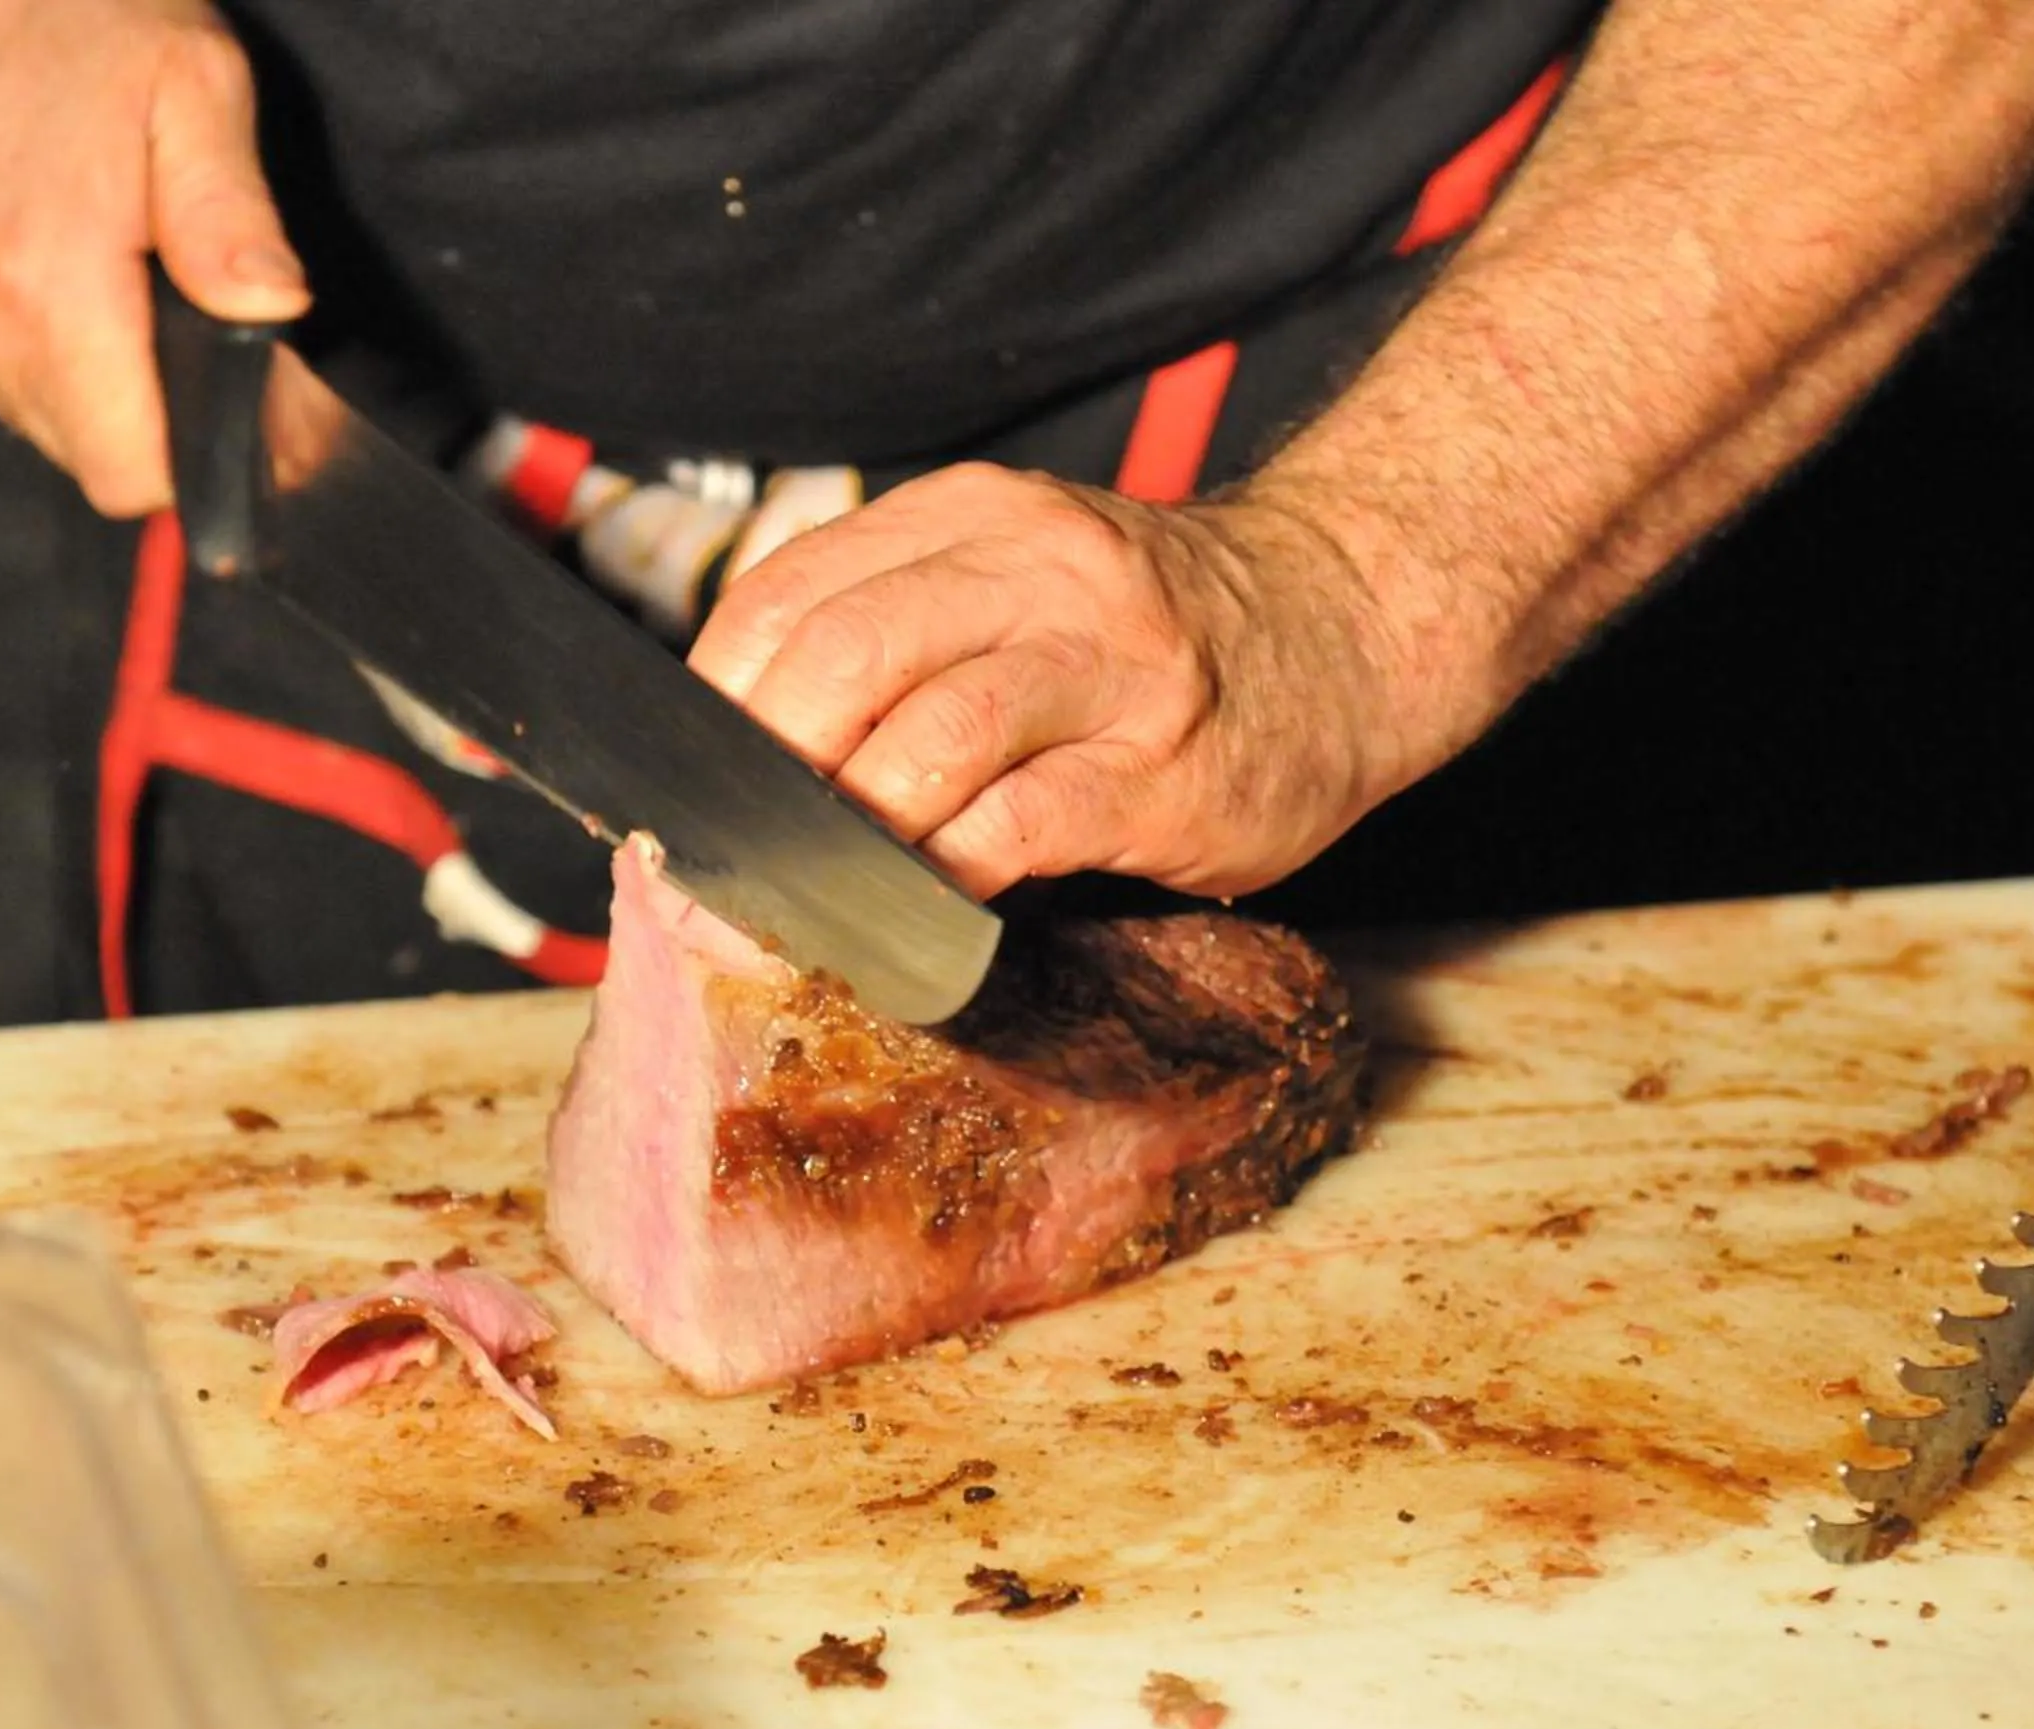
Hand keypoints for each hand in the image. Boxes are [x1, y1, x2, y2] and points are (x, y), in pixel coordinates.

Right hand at [0, 0, 307, 514]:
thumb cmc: (59, 11)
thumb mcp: (190, 87)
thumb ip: (233, 221)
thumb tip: (274, 313)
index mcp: (45, 294)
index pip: (136, 475)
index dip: (209, 458)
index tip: (256, 415)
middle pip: (102, 458)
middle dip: (167, 411)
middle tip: (206, 316)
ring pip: (54, 423)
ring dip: (109, 376)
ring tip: (126, 269)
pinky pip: (5, 377)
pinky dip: (52, 346)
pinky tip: (68, 261)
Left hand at [687, 464, 1457, 900]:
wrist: (1346, 633)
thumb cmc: (1150, 638)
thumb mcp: (1016, 584)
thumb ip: (894, 635)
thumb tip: (739, 754)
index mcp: (971, 518)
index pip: (785, 596)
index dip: (712, 706)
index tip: (687, 790)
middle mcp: (1037, 569)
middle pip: (839, 660)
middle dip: (762, 778)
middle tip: (727, 866)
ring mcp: (1107, 666)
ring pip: (923, 739)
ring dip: (848, 834)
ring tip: (814, 892)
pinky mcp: (1160, 768)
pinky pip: (1018, 825)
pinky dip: (946, 875)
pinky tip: (922, 905)